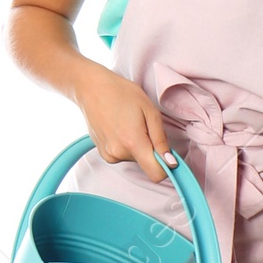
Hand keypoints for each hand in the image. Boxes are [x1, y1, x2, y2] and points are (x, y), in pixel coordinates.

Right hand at [76, 66, 172, 182]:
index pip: (156, 174)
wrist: (91, 88)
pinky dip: (126, 145)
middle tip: (143, 126)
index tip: (169, 156)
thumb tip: (171, 163)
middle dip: (150, 149)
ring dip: (137, 145)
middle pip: (146, 164)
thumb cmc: (122, 93)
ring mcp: (108, 155)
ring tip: (129, 124)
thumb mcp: (150, 111)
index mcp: (133, 143)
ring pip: (135, 159)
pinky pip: (123, 155)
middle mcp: (118, 153)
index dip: (166, 167)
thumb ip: (161, 140)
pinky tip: (119, 128)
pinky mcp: (102, 153)